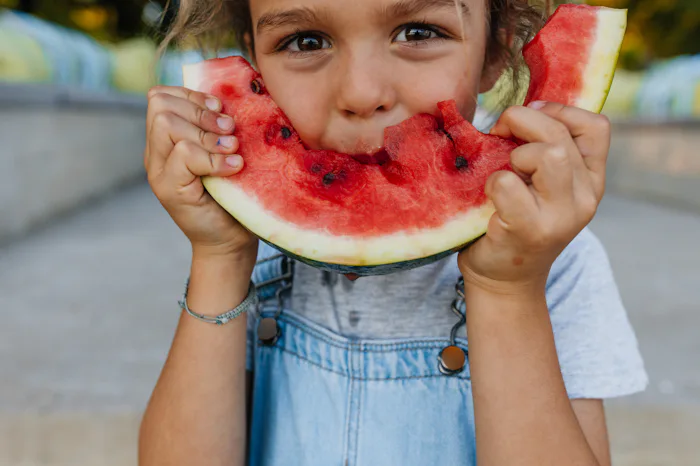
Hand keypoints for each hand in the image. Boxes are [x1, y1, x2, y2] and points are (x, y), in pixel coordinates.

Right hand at [144, 86, 256, 256]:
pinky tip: (234, 167)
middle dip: (202, 112)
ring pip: (168, 125)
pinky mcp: (171, 190)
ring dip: (208, 134)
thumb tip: (234, 96)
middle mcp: (156, 155)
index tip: (221, 110)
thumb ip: (219, 129)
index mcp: (166, 142)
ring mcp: (159, 173)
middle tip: (230, 131)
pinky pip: (185, 155)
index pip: (160, 97)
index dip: (192, 96)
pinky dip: (215, 158)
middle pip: (161, 105)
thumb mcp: (226, 154)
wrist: (230, 242)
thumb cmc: (234, 196)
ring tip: (233, 150)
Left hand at [458, 101, 610, 292]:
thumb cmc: (516, 223)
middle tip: (499, 136)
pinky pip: (507, 183)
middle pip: (560, 136)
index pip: (596, 126)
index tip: (528, 118)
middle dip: (523, 123)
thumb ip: (546, 153)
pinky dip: (491, 182)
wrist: (505, 280)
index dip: (558, 111)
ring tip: (504, 171)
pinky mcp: (530, 229)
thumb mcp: (544, 187)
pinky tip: (489, 198)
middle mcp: (585, 198)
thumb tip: (521, 110)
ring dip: (514, 154)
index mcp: (592, 181)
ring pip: (547, 155)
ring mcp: (560, 216)